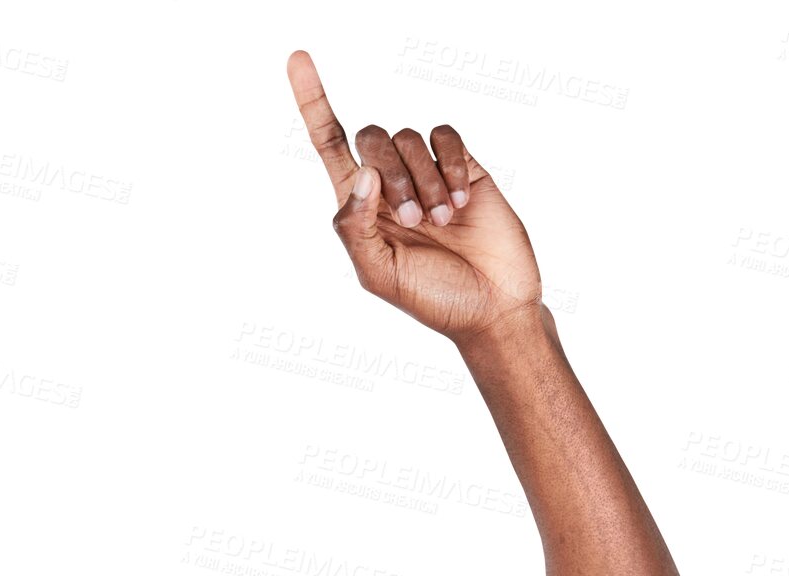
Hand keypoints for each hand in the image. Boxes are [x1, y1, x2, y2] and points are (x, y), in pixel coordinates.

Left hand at [287, 50, 543, 345]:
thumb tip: (362, 174)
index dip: (312, 101)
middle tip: (413, 222)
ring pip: (408, 137)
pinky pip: (445, 138)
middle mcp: (389, 184)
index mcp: (360, 209)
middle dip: (390, 174)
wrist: (491, 306)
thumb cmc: (432, 299)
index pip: (328, 144)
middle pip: (369, 137)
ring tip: (442, 222)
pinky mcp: (463, 166)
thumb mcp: (379, 274)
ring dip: (424, 182)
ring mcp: (426, 173)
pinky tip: (460, 202)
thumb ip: (355, 227)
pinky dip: (450, 166)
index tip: (297, 57)